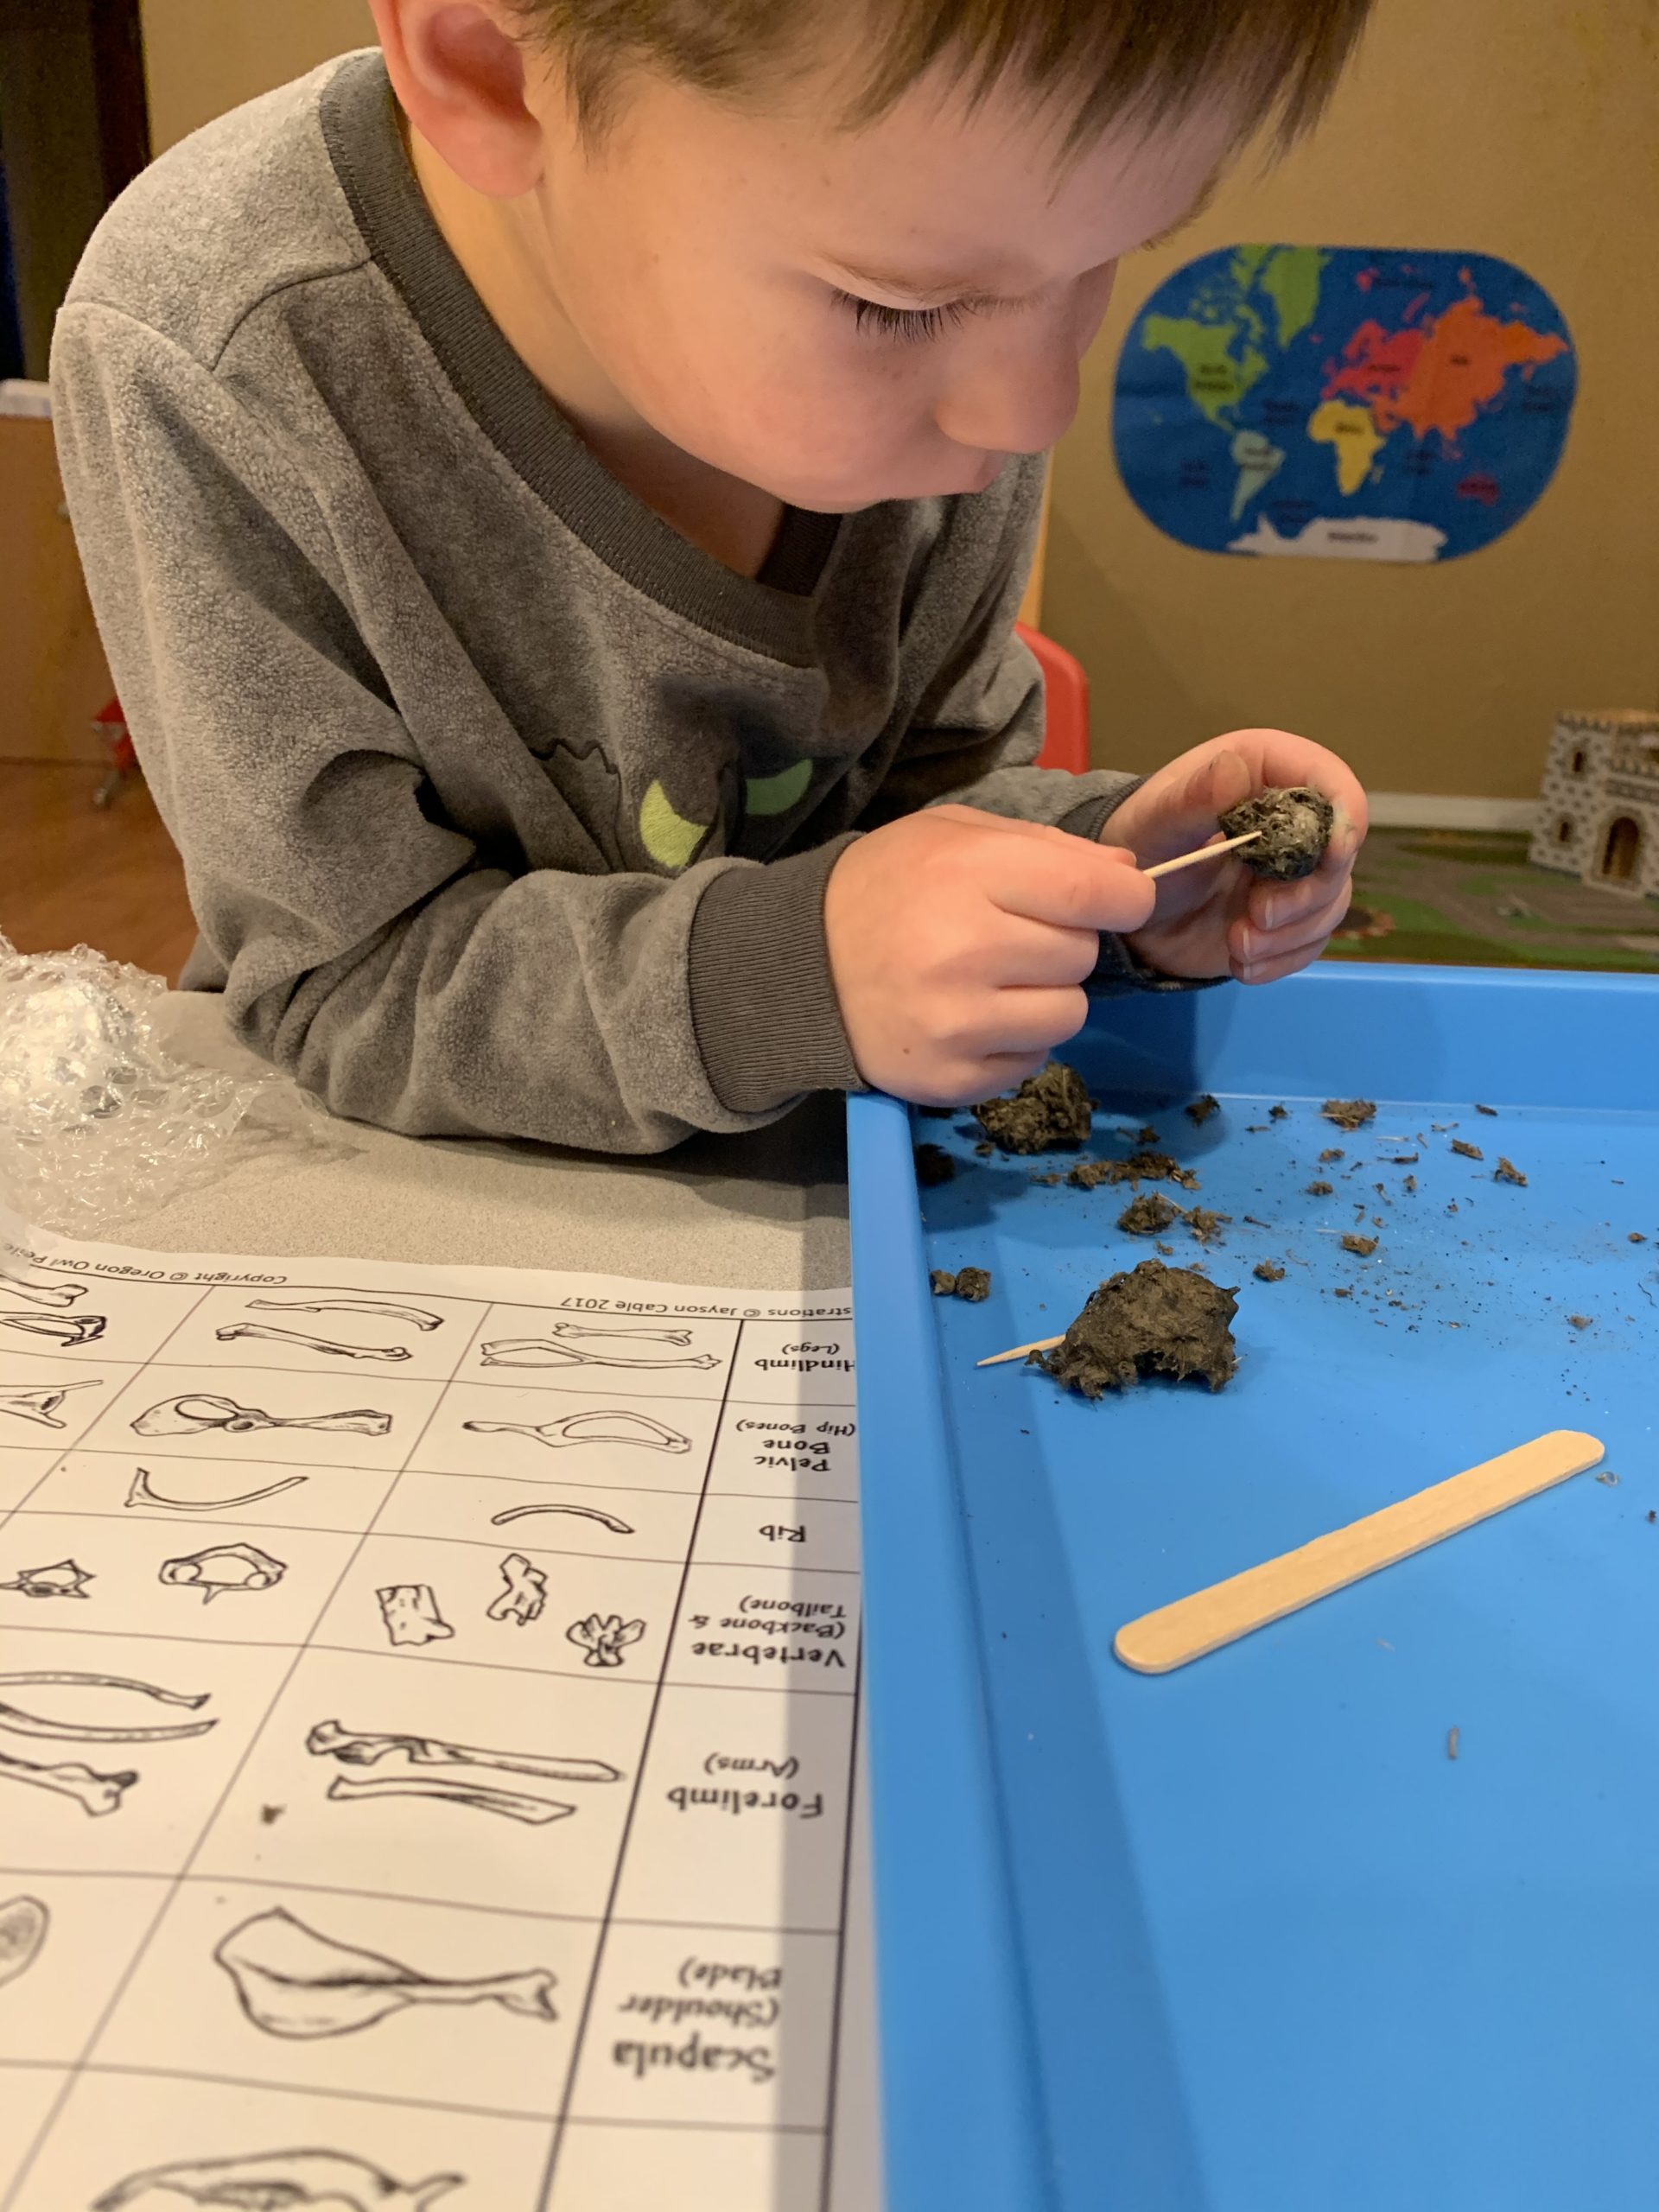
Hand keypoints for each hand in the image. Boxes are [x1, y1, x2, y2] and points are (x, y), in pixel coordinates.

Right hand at [824, 804, 1155, 1102]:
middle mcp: (965, 952)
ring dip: (1045, 998)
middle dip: (1061, 943)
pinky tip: (970, 1019)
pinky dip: (1014, 1043)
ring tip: (992, 982)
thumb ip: (1045, 847)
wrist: (800, 963)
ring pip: (1068, 1015)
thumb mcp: (955, 836)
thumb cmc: (888, 887)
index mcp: (969, 875)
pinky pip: (1032, 1062)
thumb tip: (1129, 873)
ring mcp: (956, 1024)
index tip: (1113, 900)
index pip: (1096, 893)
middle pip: (1082, 955)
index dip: (1125, 897)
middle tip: (1008, 937)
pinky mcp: (950, 1079)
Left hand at [1103, 732, 1366, 983]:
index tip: (1333, 853)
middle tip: (1257, 915)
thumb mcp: (1157, 820)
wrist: (1126, 907)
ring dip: (1289, 934)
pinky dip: (1280, 960)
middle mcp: (1293, 821)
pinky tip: (1241, 963)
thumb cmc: (1139, 844)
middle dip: (1305, 895)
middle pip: (1339, 855)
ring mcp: (1294, 873)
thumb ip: (1196, 796)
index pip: (1331, 784)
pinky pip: (1309, 943)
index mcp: (1268, 774)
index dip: (1345, 816)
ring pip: (1330, 904)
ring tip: (1237, 943)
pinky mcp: (1287, 919)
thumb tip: (1236, 769)